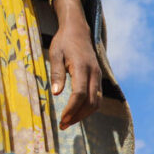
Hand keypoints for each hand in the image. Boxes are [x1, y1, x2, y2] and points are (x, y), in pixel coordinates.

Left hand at [48, 0, 100, 128]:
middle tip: (63, 124)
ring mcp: (98, 75)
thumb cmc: (63, 41)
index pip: (79, 94)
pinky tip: (76, 111)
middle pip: (91, 102)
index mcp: (82, 67)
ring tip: (69, 121)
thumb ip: (56, 73)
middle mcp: (94, 73)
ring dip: (84, 114)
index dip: (72, 109)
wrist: (78, 29)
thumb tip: (56, 94)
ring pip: (97, 102)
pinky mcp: (98, 77)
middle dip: (78, 116)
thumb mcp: (55, 53)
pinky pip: (97, 97)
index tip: (62, 119)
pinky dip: (88, 107)